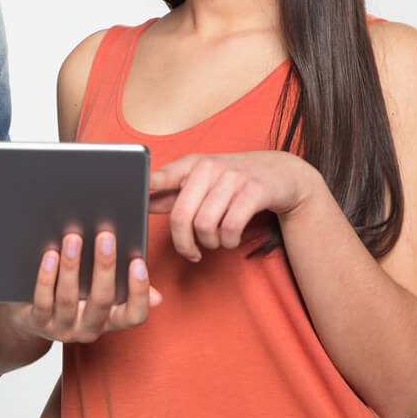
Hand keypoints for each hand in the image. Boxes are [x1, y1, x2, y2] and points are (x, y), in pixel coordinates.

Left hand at [9, 231, 160, 344]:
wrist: (32, 317)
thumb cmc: (74, 295)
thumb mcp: (98, 293)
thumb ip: (123, 286)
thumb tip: (157, 296)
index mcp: (110, 319)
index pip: (134, 315)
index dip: (139, 292)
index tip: (137, 262)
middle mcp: (89, 329)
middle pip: (102, 301)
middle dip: (104, 266)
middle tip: (105, 236)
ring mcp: (62, 328)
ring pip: (69, 299)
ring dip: (71, 266)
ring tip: (73, 239)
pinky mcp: (37, 323)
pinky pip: (43, 301)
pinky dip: (46, 277)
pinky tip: (50, 255)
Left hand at [150, 150, 315, 261]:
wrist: (283, 174)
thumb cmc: (235, 181)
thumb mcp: (203, 181)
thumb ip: (173, 192)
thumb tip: (143, 201)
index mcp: (191, 164)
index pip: (161, 176)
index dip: (145, 188)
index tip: (133, 201)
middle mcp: (209, 168)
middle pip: (181, 216)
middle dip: (183, 244)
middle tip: (191, 252)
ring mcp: (232, 178)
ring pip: (205, 226)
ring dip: (209, 244)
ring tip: (215, 242)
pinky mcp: (254, 191)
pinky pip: (230, 228)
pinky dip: (228, 242)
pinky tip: (230, 240)